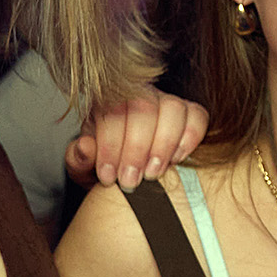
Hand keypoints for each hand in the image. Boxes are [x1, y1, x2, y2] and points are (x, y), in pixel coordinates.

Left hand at [65, 88, 207, 189]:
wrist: (129, 172)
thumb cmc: (107, 167)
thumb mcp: (85, 168)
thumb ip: (78, 159)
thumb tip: (85, 147)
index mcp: (106, 103)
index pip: (110, 112)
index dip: (110, 146)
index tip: (108, 177)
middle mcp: (138, 95)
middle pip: (142, 108)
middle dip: (136, 148)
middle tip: (130, 180)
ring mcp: (166, 102)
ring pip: (172, 108)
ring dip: (163, 144)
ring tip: (153, 173)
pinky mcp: (190, 114)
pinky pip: (197, 116)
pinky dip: (190, 137)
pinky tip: (177, 160)